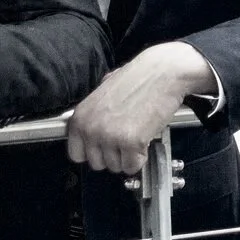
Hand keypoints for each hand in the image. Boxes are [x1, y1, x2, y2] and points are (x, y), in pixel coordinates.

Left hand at [66, 42, 214, 178]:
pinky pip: (133, 166)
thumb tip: (92, 128)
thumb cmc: (138, 77)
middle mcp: (91, 129)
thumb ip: (94, 114)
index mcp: (80, 118)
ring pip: (116, 167)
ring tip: (136, 134)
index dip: (94, 152)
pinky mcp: (131, 142)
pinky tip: (144, 138)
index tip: (104, 147)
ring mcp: (110, 137)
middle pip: (97, 164)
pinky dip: (141, 157)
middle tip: (125, 138)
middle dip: (113, 154)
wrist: (163, 72)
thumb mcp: (103, 92)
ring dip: (128, 155)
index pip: (76, 154)